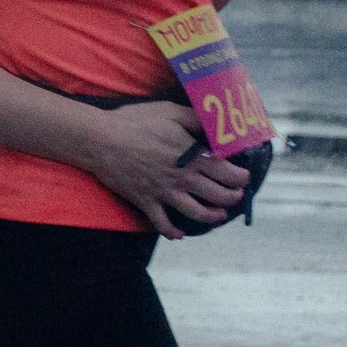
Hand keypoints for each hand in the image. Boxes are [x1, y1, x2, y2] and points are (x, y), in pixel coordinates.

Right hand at [82, 100, 248, 237]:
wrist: (101, 140)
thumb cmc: (135, 122)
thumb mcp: (170, 111)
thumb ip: (196, 118)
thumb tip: (215, 123)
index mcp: (191, 156)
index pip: (227, 172)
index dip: (241, 177)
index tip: (245, 177)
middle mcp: (182, 178)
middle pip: (217, 196)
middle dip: (232, 197)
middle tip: (236, 195)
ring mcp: (164, 193)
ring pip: (196, 213)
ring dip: (212, 216)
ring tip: (219, 215)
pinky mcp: (146, 201)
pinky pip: (162, 223)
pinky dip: (172, 232)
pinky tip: (179, 234)